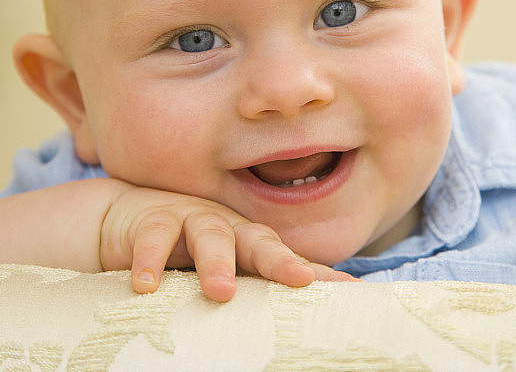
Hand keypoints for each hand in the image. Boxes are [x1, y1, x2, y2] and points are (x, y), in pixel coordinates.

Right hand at [100, 185, 356, 301]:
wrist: (128, 220)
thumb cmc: (186, 255)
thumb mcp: (221, 274)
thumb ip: (252, 296)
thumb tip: (290, 335)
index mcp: (249, 246)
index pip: (287, 261)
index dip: (315, 273)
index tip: (347, 289)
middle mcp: (230, 230)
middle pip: (260, 241)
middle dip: (281, 260)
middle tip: (300, 280)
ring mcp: (193, 220)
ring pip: (212, 235)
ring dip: (218, 262)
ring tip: (221, 291)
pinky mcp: (153, 220)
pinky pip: (154, 237)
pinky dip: (150, 259)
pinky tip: (146, 285)